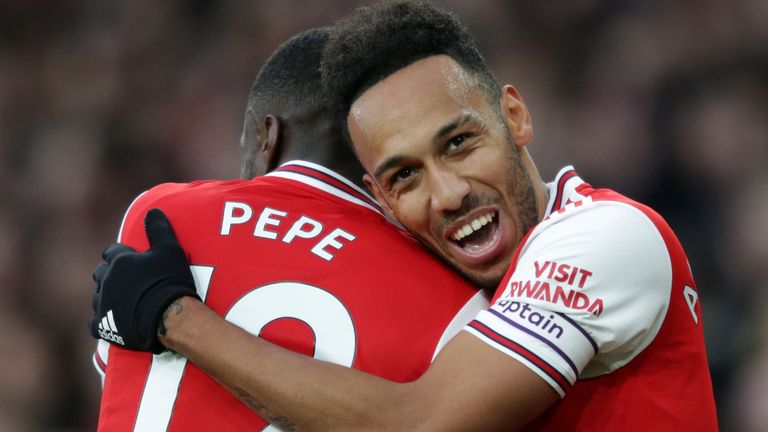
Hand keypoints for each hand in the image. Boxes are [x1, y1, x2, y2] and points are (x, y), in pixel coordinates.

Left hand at [89, 208, 198, 352]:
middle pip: (101, 273)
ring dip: (106, 296)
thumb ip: (159, 229)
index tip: (126, 258)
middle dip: (109, 274)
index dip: (119, 254)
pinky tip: (110, 322)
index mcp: (120, 261)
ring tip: (120, 300)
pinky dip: (102, 322)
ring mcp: (104, 304)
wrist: (167, 314)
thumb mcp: (170, 249)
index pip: (112, 252)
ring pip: (98, 297)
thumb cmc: (169, 280)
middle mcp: (107, 281)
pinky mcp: (105, 326)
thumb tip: (153, 211)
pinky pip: (95, 323)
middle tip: (125, 279)